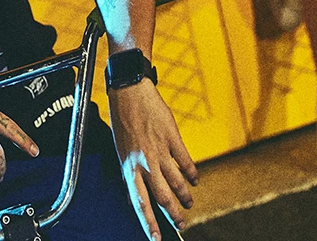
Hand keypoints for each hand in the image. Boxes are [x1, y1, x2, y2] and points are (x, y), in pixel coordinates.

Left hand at [108, 79, 197, 239]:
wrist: (129, 90)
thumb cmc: (123, 119)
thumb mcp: (121, 149)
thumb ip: (131, 171)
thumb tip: (136, 194)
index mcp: (129, 166)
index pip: (139, 202)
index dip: (149, 223)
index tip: (156, 239)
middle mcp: (144, 162)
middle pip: (163, 198)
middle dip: (174, 215)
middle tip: (181, 225)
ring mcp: (159, 150)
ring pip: (177, 183)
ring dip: (185, 196)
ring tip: (189, 203)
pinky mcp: (172, 138)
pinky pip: (186, 163)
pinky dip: (192, 174)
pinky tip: (194, 180)